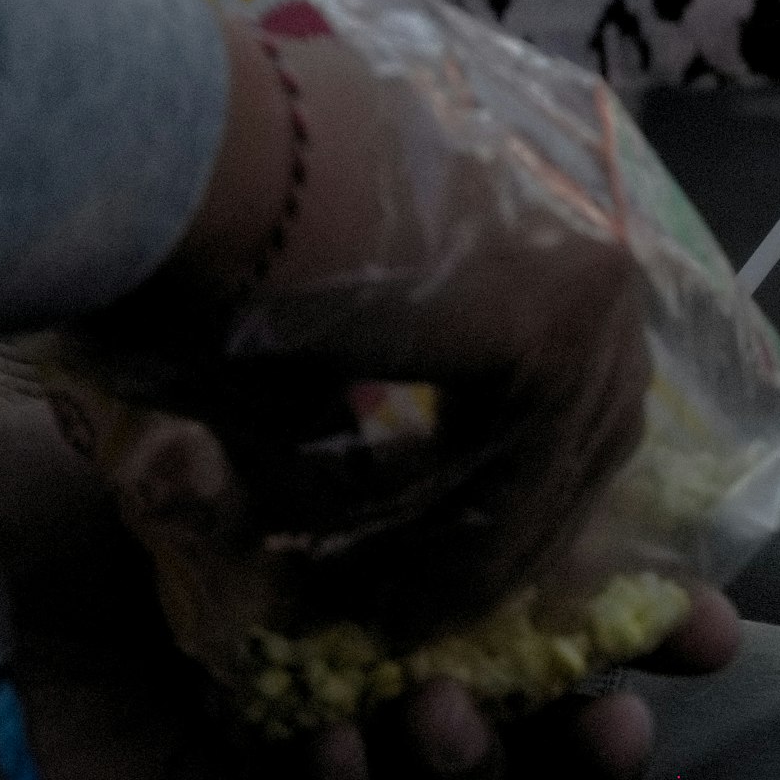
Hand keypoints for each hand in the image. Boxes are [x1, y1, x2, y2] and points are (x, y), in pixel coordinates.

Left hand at [0, 406, 738, 779]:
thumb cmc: (54, 488)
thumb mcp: (231, 415)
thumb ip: (357, 413)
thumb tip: (496, 385)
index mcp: (373, 562)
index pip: (535, 591)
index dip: (629, 599)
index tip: (706, 601)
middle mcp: (362, 664)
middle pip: (535, 707)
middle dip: (616, 703)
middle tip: (665, 685)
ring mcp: (317, 763)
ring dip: (516, 765)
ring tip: (473, 713)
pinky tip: (350, 749)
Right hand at [74, 12, 652, 648]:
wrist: (184, 162)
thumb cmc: (204, 219)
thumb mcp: (300, 324)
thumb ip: (344, 387)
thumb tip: (329, 457)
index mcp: (553, 208)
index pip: (575, 370)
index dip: (518, 469)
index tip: (448, 549)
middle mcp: (595, 235)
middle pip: (585, 424)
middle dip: (505, 526)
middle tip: (420, 603)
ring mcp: (591, 281)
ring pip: (555, 466)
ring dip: (467, 554)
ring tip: (384, 618)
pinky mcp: (557, 336)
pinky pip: (524, 485)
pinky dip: (462, 556)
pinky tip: (393, 609)